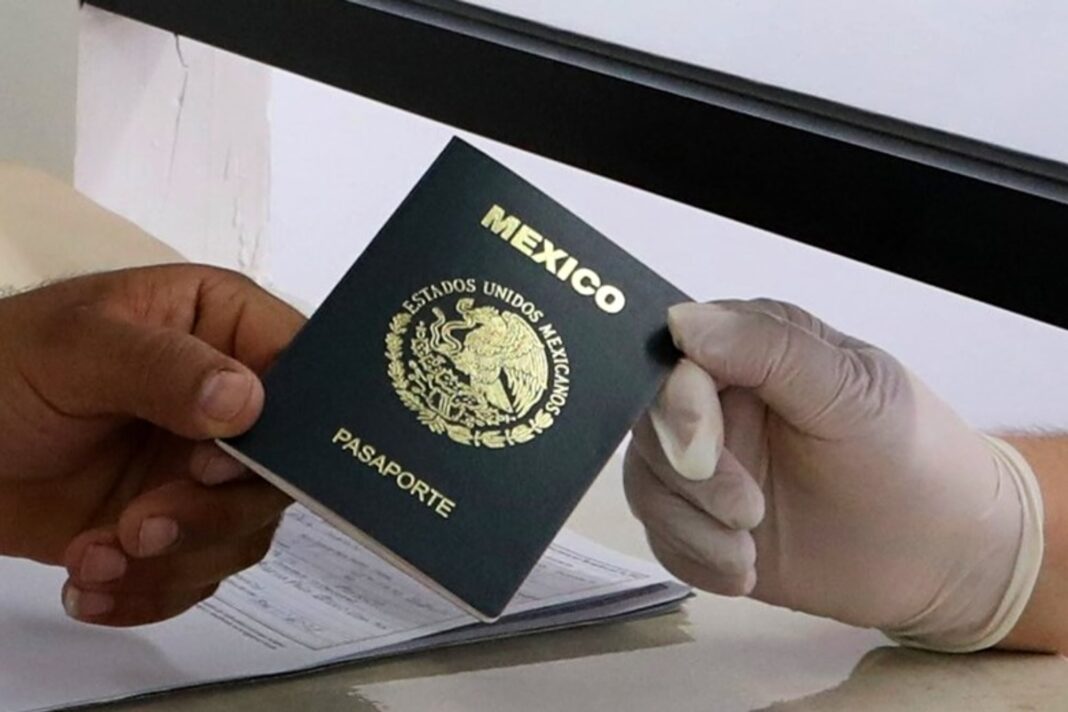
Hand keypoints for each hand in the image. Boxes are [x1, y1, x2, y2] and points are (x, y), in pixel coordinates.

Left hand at [0, 265, 303, 625]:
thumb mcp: (74, 351)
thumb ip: (163, 368)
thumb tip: (246, 401)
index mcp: (220, 328)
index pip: (299, 372)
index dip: (282, 427)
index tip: (216, 464)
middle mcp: (228, 400)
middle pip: (282, 471)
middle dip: (214, 512)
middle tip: (142, 522)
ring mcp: (203, 466)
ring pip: (247, 531)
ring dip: (176, 559)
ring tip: (97, 554)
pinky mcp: (177, 523)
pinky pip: (201, 572)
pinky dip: (151, 592)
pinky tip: (92, 581)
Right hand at [625, 299, 1041, 651]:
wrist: (940, 555)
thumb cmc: (909, 457)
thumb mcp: (851, 390)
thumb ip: (769, 349)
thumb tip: (683, 321)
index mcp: (751, 348)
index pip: (675, 359)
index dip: (677, 405)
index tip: (705, 448)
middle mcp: (717, 401)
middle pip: (648, 424)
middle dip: (690, 476)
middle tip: (745, 511)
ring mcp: (706, 464)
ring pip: (645, 482)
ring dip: (692, 527)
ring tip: (749, 551)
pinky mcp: (702, 521)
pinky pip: (660, 536)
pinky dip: (694, 559)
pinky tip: (744, 570)